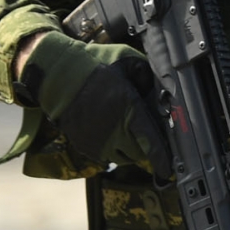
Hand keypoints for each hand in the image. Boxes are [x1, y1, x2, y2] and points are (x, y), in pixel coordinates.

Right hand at [18, 31, 173, 177]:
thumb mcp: (127, 61)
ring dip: (130, 151)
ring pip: (124, 158)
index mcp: (130, 110)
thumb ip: (146, 76)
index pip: (151, 143)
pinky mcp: (86, 146)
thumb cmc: (95, 67)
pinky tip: (113, 136)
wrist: (59, 78)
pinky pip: (106, 158)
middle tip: (148, 137)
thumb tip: (159, 89)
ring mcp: (99, 141)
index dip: (162, 159)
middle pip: (140, 153)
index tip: (169, 168)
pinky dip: (113, 151)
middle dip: (147, 148)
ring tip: (130, 136)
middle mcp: (115, 131)